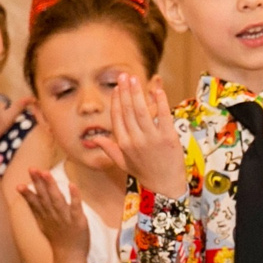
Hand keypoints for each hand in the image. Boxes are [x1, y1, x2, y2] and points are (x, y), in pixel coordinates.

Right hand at [17, 166, 87, 258]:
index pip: (35, 203)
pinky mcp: (78, 220)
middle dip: (38, 183)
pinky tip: (71, 185)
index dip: (27, 194)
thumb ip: (36, 209)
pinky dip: (74, 196)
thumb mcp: (43, 225)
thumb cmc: (58, 240)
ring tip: (46, 173)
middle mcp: (53, 216)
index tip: (18, 184)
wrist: (70, 256)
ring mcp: (66, 218)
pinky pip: (76, 207)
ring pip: (57, 200)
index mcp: (45, 217)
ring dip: (51, 186)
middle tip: (32, 169)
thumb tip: (28, 196)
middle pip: (44, 197)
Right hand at [108, 75, 185, 196]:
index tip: (117, 88)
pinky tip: (157, 90)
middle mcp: (135, 140)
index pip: (117, 117)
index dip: (117, 101)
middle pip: (127, 110)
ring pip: (141, 110)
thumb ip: (110, 150)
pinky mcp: (168, 138)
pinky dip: (160, 101)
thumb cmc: (145, 174)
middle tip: (124, 76)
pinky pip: (163, 115)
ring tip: (135, 79)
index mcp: (124, 144)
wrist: (165, 187)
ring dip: (137, 92)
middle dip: (125, 91)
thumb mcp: (124, 163)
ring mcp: (152, 139)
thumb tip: (95, 140)